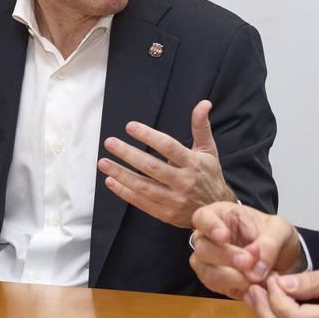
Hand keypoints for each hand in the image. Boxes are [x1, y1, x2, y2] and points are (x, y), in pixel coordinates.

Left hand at [98, 100, 235, 228]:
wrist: (215, 211)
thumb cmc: (209, 176)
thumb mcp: (209, 150)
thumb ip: (201, 126)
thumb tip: (204, 103)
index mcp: (193, 163)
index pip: (168, 147)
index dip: (149, 136)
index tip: (130, 127)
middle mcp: (184, 182)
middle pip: (151, 167)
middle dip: (128, 154)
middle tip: (110, 142)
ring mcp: (174, 200)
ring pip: (143, 186)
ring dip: (121, 174)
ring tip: (103, 162)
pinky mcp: (166, 214)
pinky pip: (141, 203)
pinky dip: (124, 192)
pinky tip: (111, 181)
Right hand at [189, 201, 304, 298]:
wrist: (283, 258)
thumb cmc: (275, 235)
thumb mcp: (280, 230)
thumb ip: (269, 244)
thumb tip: (254, 271)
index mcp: (220, 215)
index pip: (202, 217)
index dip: (210, 227)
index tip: (224, 236)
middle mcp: (208, 239)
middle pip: (203, 249)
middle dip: (227, 257)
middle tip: (248, 262)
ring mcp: (208, 262)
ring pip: (208, 272)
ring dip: (233, 277)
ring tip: (257, 276)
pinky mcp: (215, 282)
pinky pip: (218, 288)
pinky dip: (238, 288)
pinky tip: (255, 285)